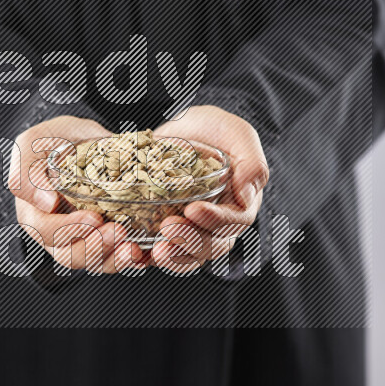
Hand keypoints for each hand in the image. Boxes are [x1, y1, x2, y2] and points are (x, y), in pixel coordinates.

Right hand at [10, 116, 146, 273]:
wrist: (84, 138)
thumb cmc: (52, 140)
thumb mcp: (31, 145)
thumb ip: (27, 173)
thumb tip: (46, 204)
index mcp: (35, 214)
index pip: (47, 233)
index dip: (70, 230)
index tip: (94, 217)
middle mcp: (57, 233)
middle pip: (71, 255)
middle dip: (96, 248)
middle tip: (119, 231)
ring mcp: (82, 238)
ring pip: (95, 262)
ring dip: (115, 259)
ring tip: (133, 247)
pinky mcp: (105, 237)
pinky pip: (116, 257)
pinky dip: (130, 259)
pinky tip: (143, 254)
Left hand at [150, 106, 268, 272]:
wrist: (180, 129)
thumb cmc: (214, 129)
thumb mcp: (236, 133)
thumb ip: (251, 162)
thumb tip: (248, 195)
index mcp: (240, 204)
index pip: (234, 222)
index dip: (216, 221)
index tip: (194, 209)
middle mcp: (218, 224)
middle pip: (211, 246)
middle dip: (189, 242)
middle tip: (167, 227)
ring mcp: (191, 231)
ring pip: (186, 257)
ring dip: (171, 256)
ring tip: (152, 250)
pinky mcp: (164, 233)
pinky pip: (158, 252)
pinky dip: (145, 257)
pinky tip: (133, 251)